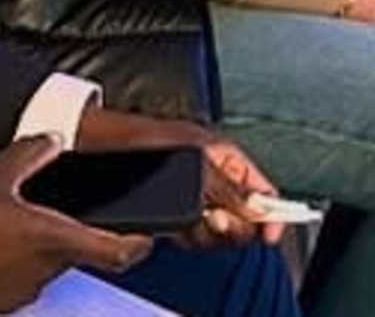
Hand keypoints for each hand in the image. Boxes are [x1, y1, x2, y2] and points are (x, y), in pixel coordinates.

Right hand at [0, 138, 148, 308]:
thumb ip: (31, 154)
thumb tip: (52, 141)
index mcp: (49, 238)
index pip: (117, 251)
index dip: (140, 242)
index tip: (147, 231)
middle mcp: (44, 270)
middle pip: (81, 253)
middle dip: (77, 230)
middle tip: (61, 207)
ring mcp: (23, 290)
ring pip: (52, 264)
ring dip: (46, 244)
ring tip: (17, 219)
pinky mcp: (2, 301)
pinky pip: (25, 277)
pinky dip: (21, 260)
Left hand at [73, 109, 272, 245]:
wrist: (103, 147)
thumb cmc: (145, 137)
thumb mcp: (196, 159)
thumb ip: (228, 187)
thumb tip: (255, 210)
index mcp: (226, 158)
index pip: (263, 191)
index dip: (271, 214)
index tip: (269, 234)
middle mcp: (214, 181)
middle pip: (244, 219)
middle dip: (232, 226)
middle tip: (215, 220)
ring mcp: (195, 200)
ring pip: (218, 233)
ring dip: (206, 233)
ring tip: (189, 221)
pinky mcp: (175, 217)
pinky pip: (194, 237)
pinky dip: (187, 237)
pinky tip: (176, 229)